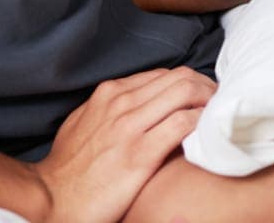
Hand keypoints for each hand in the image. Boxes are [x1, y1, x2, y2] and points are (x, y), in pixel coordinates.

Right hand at [31, 67, 214, 222]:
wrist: (54, 198)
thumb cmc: (69, 167)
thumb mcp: (84, 122)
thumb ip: (109, 109)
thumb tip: (136, 103)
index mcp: (109, 93)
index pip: (162, 75)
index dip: (189, 83)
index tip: (202, 97)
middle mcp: (120, 102)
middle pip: (179, 78)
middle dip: (206, 87)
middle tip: (219, 104)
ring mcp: (129, 127)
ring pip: (184, 93)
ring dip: (209, 101)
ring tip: (220, 116)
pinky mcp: (139, 154)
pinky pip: (182, 124)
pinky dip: (202, 123)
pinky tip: (208, 133)